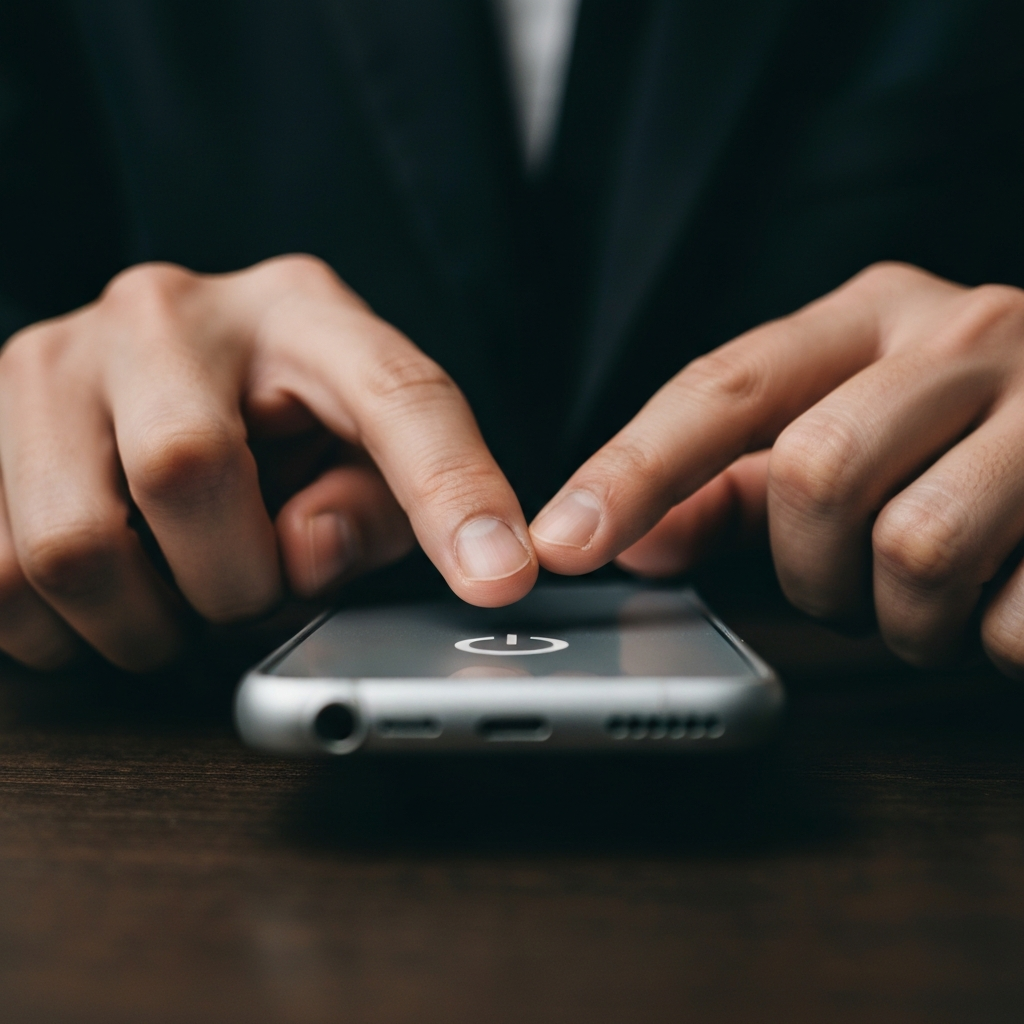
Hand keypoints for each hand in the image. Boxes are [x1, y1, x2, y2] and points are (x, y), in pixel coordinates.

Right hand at [0, 256, 536, 670]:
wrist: (148, 369)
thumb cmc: (273, 424)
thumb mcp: (360, 460)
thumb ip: (374, 508)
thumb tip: (302, 557)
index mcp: (300, 312)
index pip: (395, 396)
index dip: (453, 494)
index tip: (500, 578)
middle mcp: (165, 315)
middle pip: (186, 471)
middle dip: (231, 584)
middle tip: (246, 596)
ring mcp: (50, 360)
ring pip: (73, 544)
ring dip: (141, 622)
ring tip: (175, 598)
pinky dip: (58, 629)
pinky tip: (109, 595)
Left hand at [530, 263, 1023, 675]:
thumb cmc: (976, 437)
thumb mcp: (854, 426)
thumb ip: (736, 479)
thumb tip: (621, 535)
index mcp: (879, 314)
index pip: (723, 388)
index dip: (632, 469)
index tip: (562, 542)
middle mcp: (970, 335)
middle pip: (817, 474)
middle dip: (814, 569)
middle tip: (851, 583)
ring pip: (915, 552)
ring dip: (906, 619)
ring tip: (943, 597)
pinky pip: (1016, 621)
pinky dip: (997, 643)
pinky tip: (1016, 598)